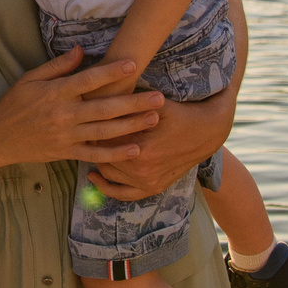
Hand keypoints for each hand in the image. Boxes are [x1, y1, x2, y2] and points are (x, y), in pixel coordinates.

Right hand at [0, 47, 163, 166]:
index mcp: (56, 93)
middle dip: (134, 103)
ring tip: (154, 119)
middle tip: (160, 98)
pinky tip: (135, 149)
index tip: (133, 63)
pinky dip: (115, 153)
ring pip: (104, 131)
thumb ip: (57, 66)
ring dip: (132, 126)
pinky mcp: (66, 152)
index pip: (88, 80)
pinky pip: (95, 154)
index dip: (111, 72)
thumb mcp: (31, 78)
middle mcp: (64, 114)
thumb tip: (80, 50)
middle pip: (105, 107)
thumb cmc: (14, 104)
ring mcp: (66, 135)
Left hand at [88, 83, 232, 198]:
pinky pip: (123, 194)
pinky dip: (107, 187)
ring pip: (110, 174)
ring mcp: (148, 183)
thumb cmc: (179, 113)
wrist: (207, 132)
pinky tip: (95, 176)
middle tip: (80, 131)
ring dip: (97, 161)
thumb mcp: (155, 105)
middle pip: (103, 157)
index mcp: (141, 148)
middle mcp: (143, 170)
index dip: (92, 127)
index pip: (103, 139)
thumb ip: (128, 104)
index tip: (83, 118)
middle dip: (92, 144)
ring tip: (85, 148)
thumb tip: (98, 93)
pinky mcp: (153, 189)